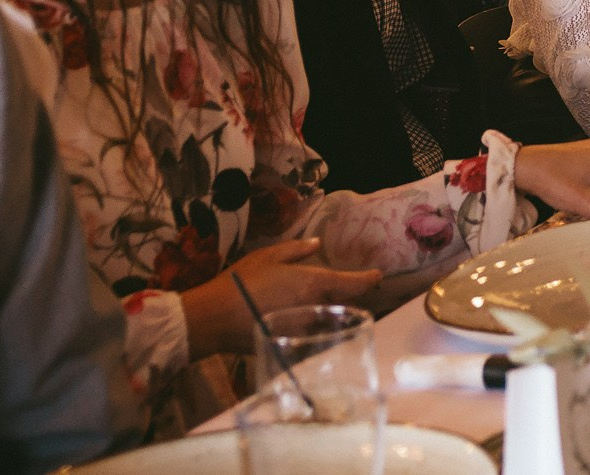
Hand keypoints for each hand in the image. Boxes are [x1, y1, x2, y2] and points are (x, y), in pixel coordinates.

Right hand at [179, 238, 380, 358]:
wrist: (212, 319)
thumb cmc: (241, 282)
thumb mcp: (268, 256)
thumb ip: (296, 250)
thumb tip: (316, 244)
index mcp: (315, 283)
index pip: (356, 284)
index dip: (370, 279)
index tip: (377, 275)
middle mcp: (316, 308)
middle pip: (347, 304)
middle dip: (353, 297)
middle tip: (354, 289)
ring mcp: (305, 329)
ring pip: (332, 321)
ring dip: (336, 314)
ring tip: (333, 306)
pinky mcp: (291, 344)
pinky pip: (314, 336)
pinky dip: (317, 329)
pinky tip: (309, 323)